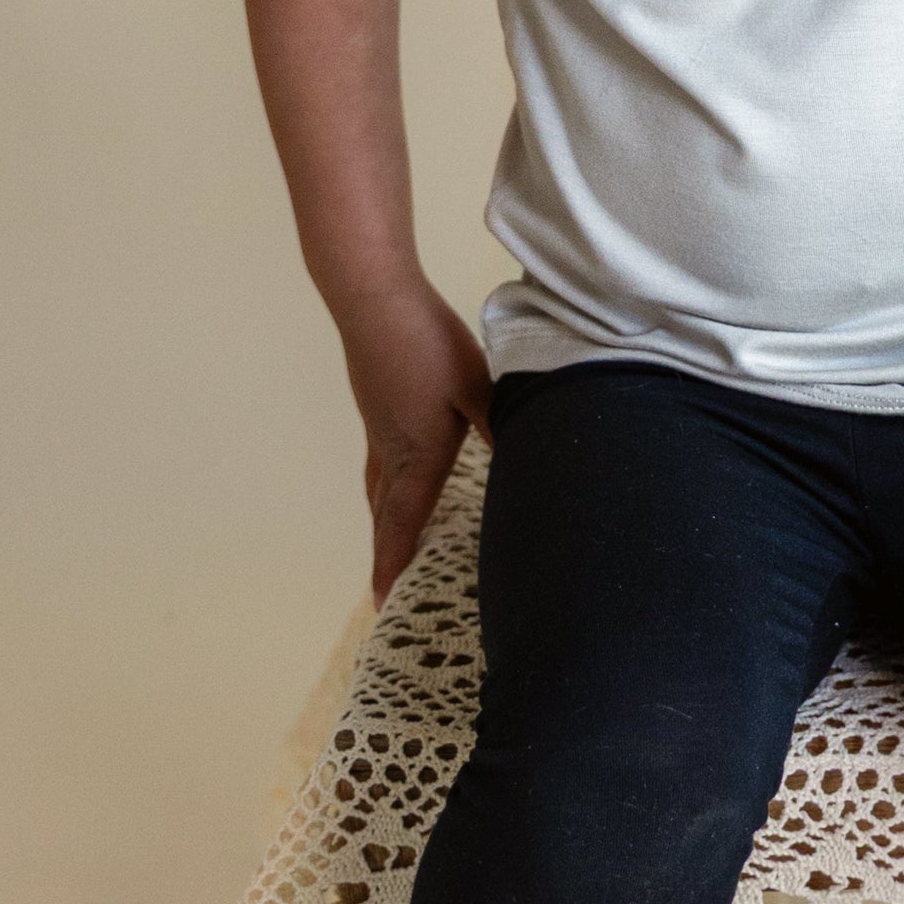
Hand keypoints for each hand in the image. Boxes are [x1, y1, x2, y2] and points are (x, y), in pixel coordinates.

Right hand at [339, 282, 492, 600]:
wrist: (373, 300)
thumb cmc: (425, 344)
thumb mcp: (476, 388)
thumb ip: (501, 426)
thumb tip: (530, 462)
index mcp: (418, 454)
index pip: (402, 524)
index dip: (394, 566)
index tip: (384, 603)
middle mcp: (391, 449)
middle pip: (384, 514)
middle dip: (386, 553)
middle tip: (385, 589)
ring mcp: (379, 426)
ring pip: (378, 487)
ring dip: (383, 519)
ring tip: (389, 541)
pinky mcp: (377, 404)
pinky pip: (379, 461)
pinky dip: (384, 485)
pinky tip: (398, 471)